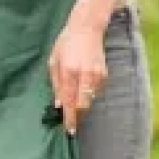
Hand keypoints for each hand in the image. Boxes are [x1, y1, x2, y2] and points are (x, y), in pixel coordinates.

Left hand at [47, 19, 107, 134]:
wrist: (87, 28)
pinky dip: (88, 95)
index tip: (69, 130)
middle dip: (78, 117)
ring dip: (82, 106)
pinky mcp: (104, 75)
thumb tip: (58, 105)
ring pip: (90, 100)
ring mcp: (97, 75)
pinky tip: (82, 87)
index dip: (69, 118)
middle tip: (72, 124)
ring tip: (74, 103)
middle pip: (83, 105)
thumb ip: (56, 85)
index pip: (69, 101)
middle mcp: (85, 75)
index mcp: (69, 71)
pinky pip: (95, 92)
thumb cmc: (66, 44)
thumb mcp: (53, 62)